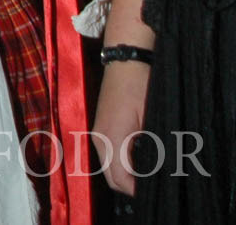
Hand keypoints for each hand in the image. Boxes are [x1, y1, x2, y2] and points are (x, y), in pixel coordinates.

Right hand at [92, 58, 149, 194]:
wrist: (125, 59)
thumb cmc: (140, 86)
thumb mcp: (150, 119)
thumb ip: (148, 150)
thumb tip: (153, 174)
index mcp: (110, 138)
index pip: (120, 179)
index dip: (137, 191)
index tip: (155, 194)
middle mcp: (98, 139)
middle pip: (110, 178)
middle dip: (130, 188)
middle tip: (153, 190)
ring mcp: (97, 133)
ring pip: (108, 168)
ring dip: (125, 177)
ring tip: (147, 179)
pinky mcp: (100, 127)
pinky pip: (108, 156)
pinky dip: (120, 165)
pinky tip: (137, 163)